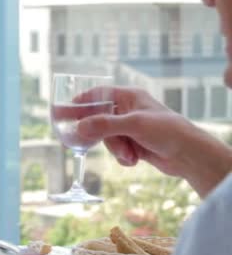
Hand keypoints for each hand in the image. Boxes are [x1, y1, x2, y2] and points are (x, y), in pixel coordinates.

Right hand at [75, 86, 231, 196]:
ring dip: (116, 149)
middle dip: (98, 133)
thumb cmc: (167, 131)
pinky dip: (123, 156)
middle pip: (99, 119)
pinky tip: (135, 160)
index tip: (63, 109)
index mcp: (129, 97)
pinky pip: (117, 149)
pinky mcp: (134, 144)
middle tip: (72, 137)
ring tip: (130, 155)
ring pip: (107, 137)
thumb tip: (79, 127)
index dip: (80, 101)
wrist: (189, 156)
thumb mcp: (133, 125)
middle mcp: (128, 110)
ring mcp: (131, 128)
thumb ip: (105, 125)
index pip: (99, 94)